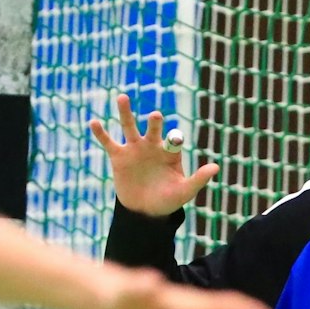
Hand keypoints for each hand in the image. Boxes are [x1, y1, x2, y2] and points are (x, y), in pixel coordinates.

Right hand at [89, 93, 219, 217]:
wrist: (145, 211)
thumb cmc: (168, 200)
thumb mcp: (184, 191)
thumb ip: (198, 179)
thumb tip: (216, 167)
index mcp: (170, 152)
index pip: (173, 141)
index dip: (173, 139)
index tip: (173, 139)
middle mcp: (152, 145)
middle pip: (153, 129)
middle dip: (154, 123)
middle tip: (156, 116)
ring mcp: (135, 149)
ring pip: (129, 127)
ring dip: (126, 113)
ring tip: (123, 97)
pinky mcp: (118, 156)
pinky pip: (108, 142)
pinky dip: (100, 133)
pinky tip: (93, 122)